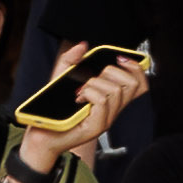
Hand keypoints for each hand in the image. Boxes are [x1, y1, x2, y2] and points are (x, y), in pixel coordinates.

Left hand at [25, 47, 147, 156]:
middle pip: (132, 84)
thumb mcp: (61, 78)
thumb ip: (71, 60)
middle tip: (92, 80)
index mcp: (110, 100)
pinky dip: (89, 93)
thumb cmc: (53, 112)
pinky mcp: (98, 127)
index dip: (136, 68)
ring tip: (80, 92)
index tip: (120, 59)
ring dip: (94, 84)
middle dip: (112, 72)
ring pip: (115, 91)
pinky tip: (79, 98)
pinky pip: (102, 101)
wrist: (42, 135)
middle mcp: (113, 110)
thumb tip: (83, 46)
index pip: (140, 84)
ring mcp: (107, 119)